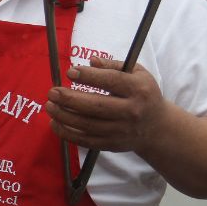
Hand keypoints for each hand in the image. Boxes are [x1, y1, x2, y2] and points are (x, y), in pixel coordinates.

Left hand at [45, 57, 168, 152]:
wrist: (156, 127)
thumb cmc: (143, 94)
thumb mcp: (137, 73)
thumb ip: (114, 65)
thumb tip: (91, 61)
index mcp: (138, 90)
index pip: (111, 81)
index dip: (89, 76)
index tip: (70, 72)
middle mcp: (131, 111)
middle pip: (96, 106)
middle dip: (70, 99)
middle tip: (52, 92)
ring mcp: (121, 130)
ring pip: (88, 125)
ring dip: (64, 116)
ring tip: (49, 106)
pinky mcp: (112, 144)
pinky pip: (86, 141)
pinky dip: (68, 133)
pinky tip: (55, 123)